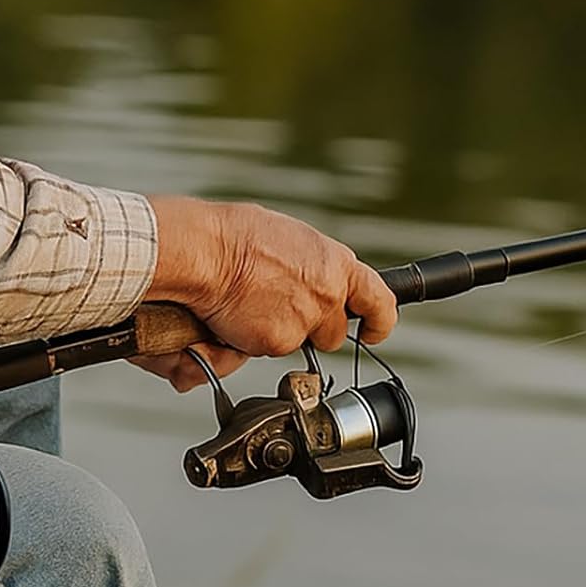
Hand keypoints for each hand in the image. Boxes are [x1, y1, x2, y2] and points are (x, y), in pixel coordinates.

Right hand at [138, 197, 398, 391]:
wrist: (206, 251)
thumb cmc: (236, 236)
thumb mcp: (288, 240)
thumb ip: (308, 267)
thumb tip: (301, 287)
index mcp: (336, 263)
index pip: (379, 300)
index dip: (379, 321)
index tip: (374, 330)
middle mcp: (328, 294)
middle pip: (333, 332)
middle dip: (310, 329)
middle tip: (277, 309)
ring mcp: (305, 321)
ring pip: (296, 343)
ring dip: (278, 333)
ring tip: (248, 305)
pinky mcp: (278, 341)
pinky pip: (266, 350)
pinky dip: (250, 340)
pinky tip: (234, 315)